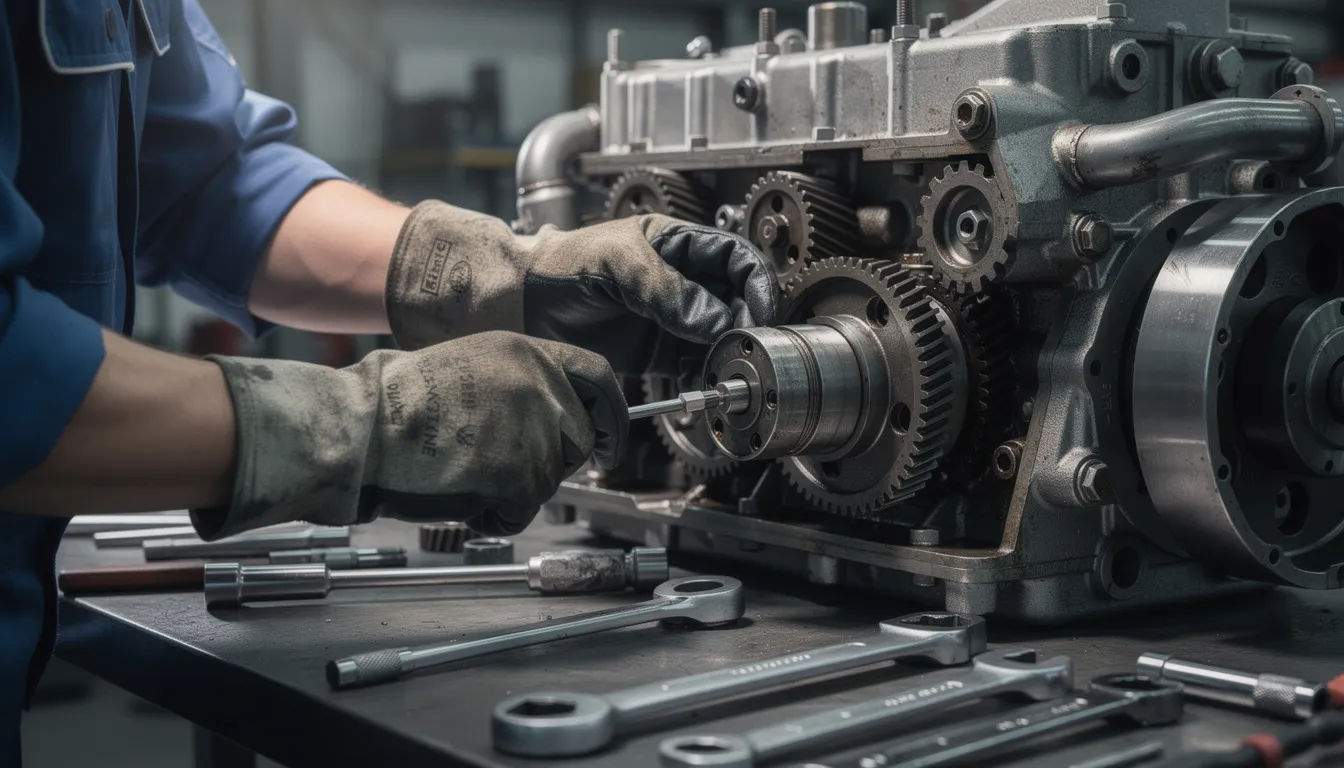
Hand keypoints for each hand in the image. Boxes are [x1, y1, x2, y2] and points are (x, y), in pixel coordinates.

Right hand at [193, 332, 625, 537]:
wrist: (362, 428)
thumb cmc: (396, 402)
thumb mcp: (471, 365)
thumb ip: (519, 385)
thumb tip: (550, 420)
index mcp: (528, 352)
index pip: (599, 378)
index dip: (611, 415)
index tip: (608, 442)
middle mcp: (540, 387)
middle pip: (576, 440)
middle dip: (550, 463)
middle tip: (504, 471)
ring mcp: (534, 431)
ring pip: (548, 482)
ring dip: (513, 491)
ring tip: (462, 474)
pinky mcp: (519, 475)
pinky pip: (522, 512)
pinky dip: (493, 517)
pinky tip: (458, 495)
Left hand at [384, 203, 777, 374]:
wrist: (520, 303)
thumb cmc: (561, 265)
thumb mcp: (618, 263)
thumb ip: (668, 290)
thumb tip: (715, 318)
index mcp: (676, 244)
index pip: (734, 257)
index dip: (755, 281)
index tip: (763, 309)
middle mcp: (680, 281)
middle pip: (735, 299)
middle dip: (748, 320)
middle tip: (748, 343)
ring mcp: (670, 318)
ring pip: (720, 334)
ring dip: (730, 350)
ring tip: (729, 366)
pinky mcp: (657, 352)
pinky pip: (694, 363)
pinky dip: (706, 374)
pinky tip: (707, 381)